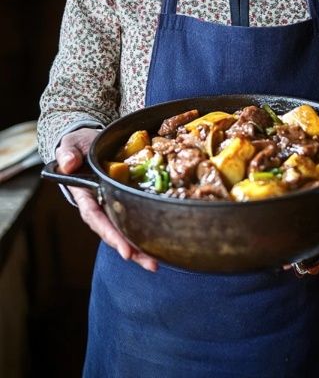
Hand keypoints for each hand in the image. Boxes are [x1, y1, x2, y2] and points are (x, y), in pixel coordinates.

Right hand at [56, 127, 157, 271]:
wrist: (90, 143)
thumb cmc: (79, 147)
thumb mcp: (71, 145)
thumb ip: (68, 154)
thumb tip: (68, 164)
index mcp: (86, 195)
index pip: (97, 217)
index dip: (110, 234)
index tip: (125, 250)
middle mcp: (101, 204)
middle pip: (115, 231)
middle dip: (131, 249)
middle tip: (150, 264)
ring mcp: (114, 204)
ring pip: (127, 229)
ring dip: (140, 248)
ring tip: (156, 263)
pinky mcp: (127, 199)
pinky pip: (137, 215)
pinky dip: (148, 229)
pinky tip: (161, 242)